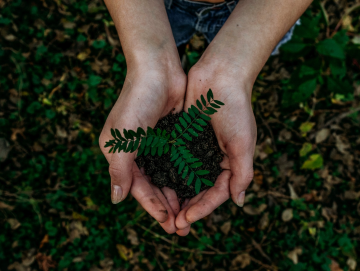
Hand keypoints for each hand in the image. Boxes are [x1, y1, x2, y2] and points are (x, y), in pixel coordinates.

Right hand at [99, 62, 185, 233]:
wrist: (158, 69)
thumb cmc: (136, 101)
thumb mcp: (123, 138)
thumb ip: (119, 170)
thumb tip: (116, 200)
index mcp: (121, 154)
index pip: (137, 187)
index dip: (152, 206)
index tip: (167, 222)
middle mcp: (137, 152)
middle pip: (153, 186)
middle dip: (166, 206)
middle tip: (181, 227)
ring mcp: (155, 145)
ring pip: (167, 177)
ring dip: (177, 195)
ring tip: (190, 214)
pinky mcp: (171, 137)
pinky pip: (178, 162)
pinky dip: (185, 177)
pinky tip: (195, 189)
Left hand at [175, 55, 256, 234]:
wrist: (220, 76)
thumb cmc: (235, 108)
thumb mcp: (243, 142)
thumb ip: (242, 173)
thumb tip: (239, 202)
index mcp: (230, 163)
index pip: (216, 194)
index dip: (202, 209)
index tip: (186, 220)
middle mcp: (213, 159)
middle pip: (199, 191)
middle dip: (187, 208)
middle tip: (173, 225)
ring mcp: (197, 149)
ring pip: (184, 179)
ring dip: (175, 196)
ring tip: (163, 212)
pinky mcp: (183, 138)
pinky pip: (174, 160)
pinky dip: (167, 174)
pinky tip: (156, 185)